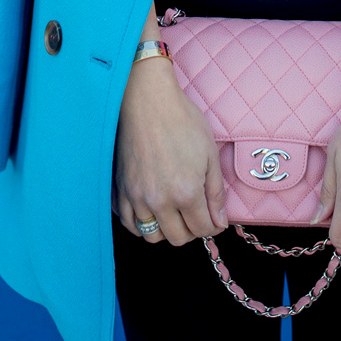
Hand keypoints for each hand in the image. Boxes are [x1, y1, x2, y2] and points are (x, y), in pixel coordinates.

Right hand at [113, 7, 227, 245]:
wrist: (148, 101)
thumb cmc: (182, 122)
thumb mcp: (209, 154)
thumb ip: (216, 193)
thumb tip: (220, 222)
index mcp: (186, 192)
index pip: (203, 229)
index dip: (213, 226)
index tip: (214, 218)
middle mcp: (159, 201)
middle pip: (178, 238)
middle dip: (192, 230)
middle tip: (197, 214)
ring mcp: (137, 197)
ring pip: (152, 236)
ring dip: (167, 230)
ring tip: (175, 213)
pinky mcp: (121, 190)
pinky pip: (130, 224)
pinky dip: (142, 224)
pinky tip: (153, 211)